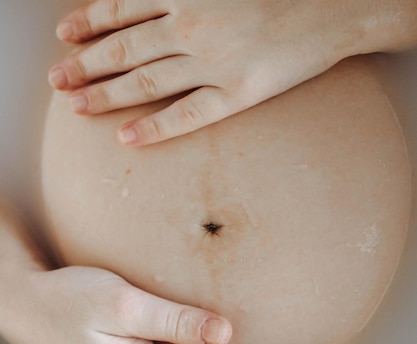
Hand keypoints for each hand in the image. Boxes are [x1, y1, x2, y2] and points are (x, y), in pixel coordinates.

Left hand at [48, 0, 368, 145]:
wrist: (336, 4)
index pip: (124, 8)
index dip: (90, 23)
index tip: (65, 35)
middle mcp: (192, 25)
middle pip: (125, 48)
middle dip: (86, 64)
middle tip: (58, 80)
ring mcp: (212, 62)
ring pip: (146, 81)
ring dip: (106, 95)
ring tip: (77, 107)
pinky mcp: (236, 94)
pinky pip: (186, 114)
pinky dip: (154, 127)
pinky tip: (127, 139)